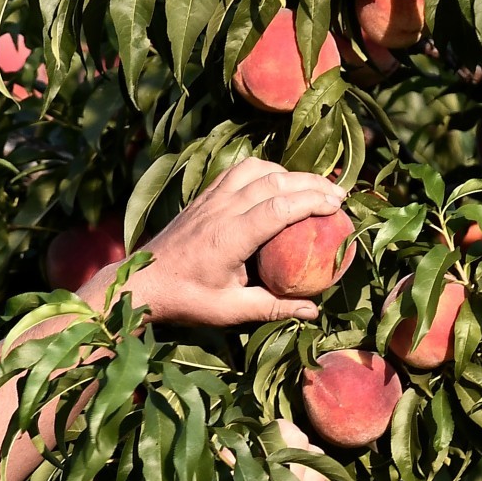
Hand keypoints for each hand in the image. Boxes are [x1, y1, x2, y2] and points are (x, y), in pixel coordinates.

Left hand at [78, 159, 347, 326]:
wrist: (142, 282)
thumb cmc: (186, 300)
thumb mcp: (231, 310)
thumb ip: (273, 307)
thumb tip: (313, 311)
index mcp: (230, 237)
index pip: (278, 207)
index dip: (311, 201)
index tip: (336, 205)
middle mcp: (221, 210)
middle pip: (274, 181)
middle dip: (310, 183)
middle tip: (339, 194)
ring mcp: (210, 199)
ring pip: (256, 169)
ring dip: (288, 172)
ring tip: (312, 185)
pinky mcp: (203, 196)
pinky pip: (238, 171)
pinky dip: (264, 170)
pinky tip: (277, 180)